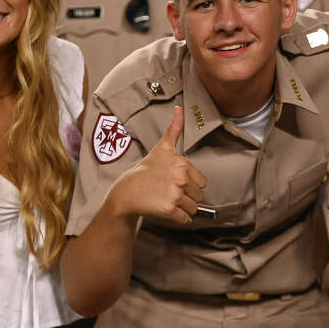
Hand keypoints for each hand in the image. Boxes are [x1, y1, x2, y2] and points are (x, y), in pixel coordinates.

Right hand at [112, 106, 206, 224]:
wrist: (126, 192)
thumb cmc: (145, 171)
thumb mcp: (162, 148)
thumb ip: (175, 129)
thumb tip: (180, 108)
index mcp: (182, 164)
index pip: (202, 182)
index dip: (190, 184)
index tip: (175, 182)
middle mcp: (180, 178)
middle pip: (199, 196)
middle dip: (187, 197)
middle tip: (170, 192)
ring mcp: (175, 194)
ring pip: (193, 208)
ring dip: (183, 208)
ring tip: (168, 200)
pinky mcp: (169, 209)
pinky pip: (185, 219)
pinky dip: (179, 218)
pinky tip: (167, 211)